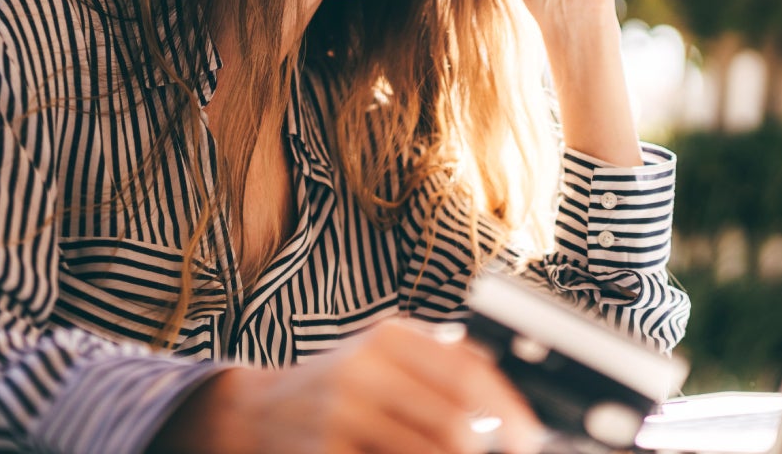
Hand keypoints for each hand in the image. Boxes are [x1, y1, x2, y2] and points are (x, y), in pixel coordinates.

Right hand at [148, 318, 543, 453]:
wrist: (253, 412)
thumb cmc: (335, 386)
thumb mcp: (383, 356)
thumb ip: (441, 365)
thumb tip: (507, 401)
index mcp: (388, 338)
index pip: (465, 373)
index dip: (506, 409)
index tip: (529, 436)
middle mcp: (365, 370)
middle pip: (452, 420)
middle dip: (485, 448)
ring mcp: (341, 414)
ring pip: (428, 451)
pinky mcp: (325, 452)